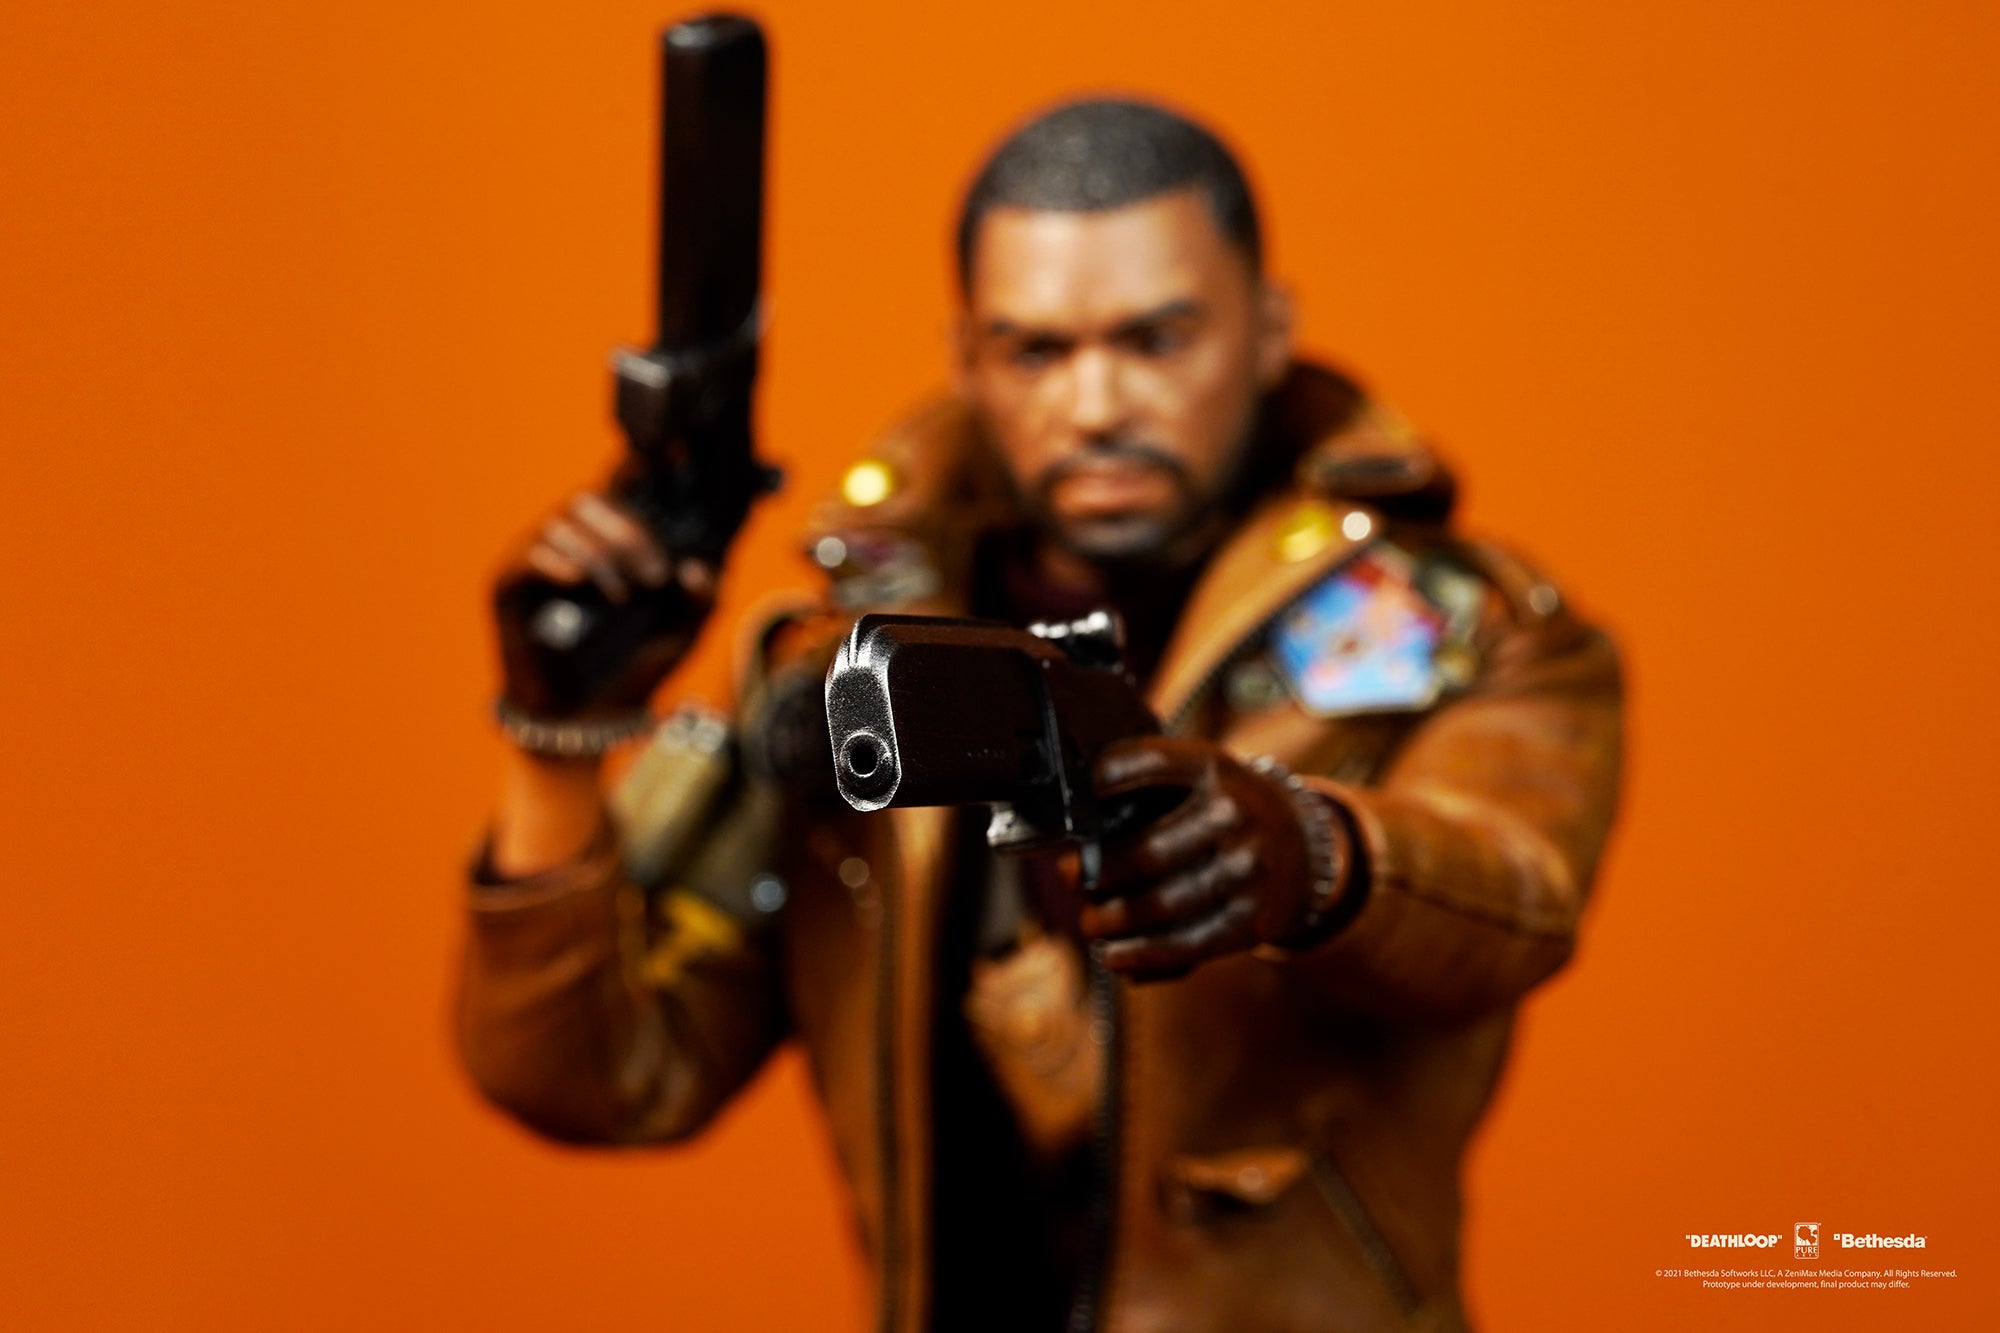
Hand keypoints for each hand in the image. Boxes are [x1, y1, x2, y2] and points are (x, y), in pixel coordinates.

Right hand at [493, 490, 716, 717]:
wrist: (585, 723)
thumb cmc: (633, 675)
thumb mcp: (680, 638)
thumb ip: (702, 602)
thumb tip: (696, 567)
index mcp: (608, 545)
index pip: (616, 495)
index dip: (640, 494)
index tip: (668, 537)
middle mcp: (570, 546)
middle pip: (587, 501)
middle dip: (626, 532)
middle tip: (653, 576)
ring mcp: (535, 564)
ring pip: (559, 523)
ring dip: (597, 553)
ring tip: (620, 596)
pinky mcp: (508, 589)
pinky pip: (526, 556)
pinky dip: (554, 561)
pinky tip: (579, 581)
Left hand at [1077, 737, 1348, 982]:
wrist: (1302, 843)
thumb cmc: (1223, 808)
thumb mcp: (1196, 774)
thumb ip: (1142, 781)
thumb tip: (1070, 811)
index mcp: (1213, 768)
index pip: (1148, 763)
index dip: (1100, 783)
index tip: (1066, 805)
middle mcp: (1235, 814)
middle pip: (1148, 852)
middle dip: (1095, 873)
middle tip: (1070, 878)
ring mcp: (1249, 870)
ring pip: (1162, 907)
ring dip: (1111, 921)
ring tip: (1090, 922)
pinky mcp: (1254, 919)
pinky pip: (1188, 946)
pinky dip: (1142, 956)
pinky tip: (1114, 956)